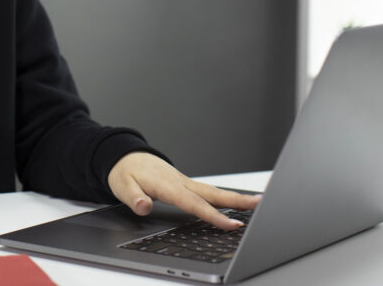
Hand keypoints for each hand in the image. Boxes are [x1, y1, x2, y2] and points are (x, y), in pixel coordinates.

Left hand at [107, 152, 259, 230]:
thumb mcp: (122, 186)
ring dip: (234, 198)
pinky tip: (234, 203)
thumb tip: (143, 206)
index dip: (213, 215)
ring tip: (257, 203)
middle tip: (260, 205)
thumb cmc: (124, 172)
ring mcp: (184, 181)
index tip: (231, 224)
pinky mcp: (185, 183)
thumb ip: (134, 198)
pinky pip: (207, 191)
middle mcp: (180, 181)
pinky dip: (223, 196)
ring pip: (213, 191)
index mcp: (167, 185)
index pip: (194, 203)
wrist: (125, 157)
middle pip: (212, 194)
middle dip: (236, 201)